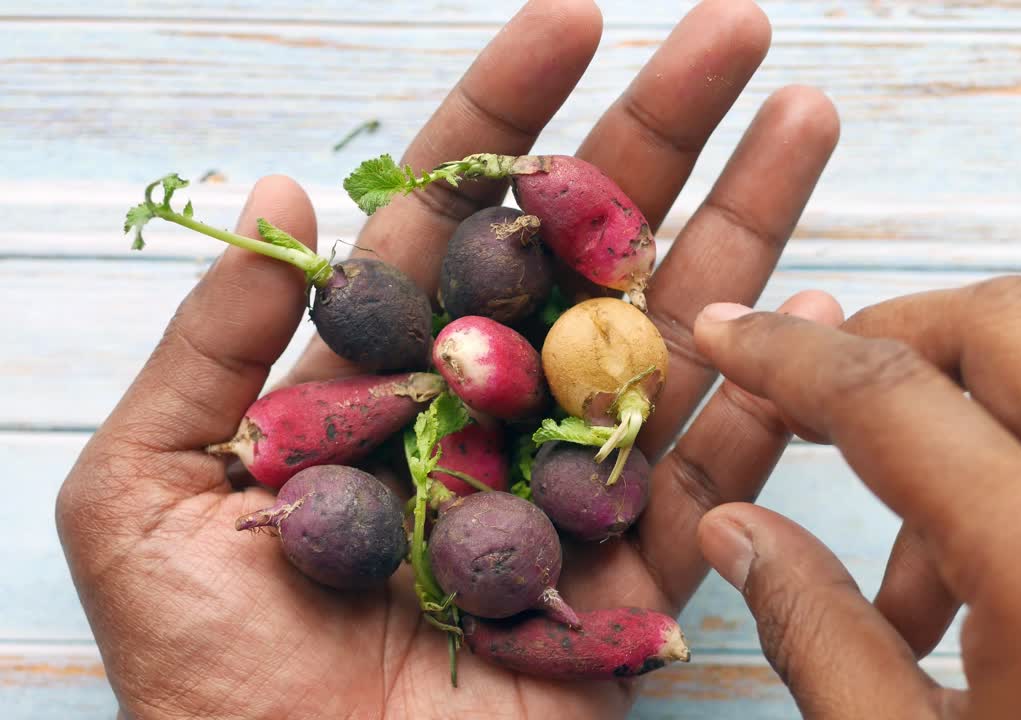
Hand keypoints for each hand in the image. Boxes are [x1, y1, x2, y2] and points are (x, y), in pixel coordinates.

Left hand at [56, 1, 843, 717]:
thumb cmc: (205, 684)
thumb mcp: (145, 496)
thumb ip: (215, 349)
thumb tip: (289, 193)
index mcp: (381, 383)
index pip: (457, 219)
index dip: (514, 115)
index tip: (579, 18)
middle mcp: (489, 419)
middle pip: (588, 257)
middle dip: (661, 138)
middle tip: (736, 34)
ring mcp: (570, 495)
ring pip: (669, 344)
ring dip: (743, 230)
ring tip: (803, 123)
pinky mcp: (628, 585)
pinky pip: (709, 484)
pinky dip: (765, 403)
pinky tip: (814, 307)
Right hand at [692, 276, 1020, 718]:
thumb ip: (811, 627)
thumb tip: (740, 529)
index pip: (891, 393)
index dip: (788, 357)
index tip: (735, 339)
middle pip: (1009, 325)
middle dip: (892, 342)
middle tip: (813, 398)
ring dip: (961, 430)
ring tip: (904, 581)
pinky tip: (982, 599)